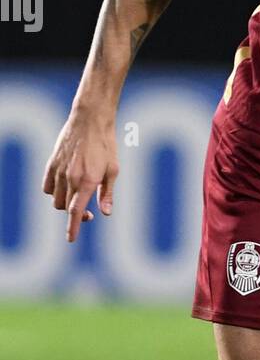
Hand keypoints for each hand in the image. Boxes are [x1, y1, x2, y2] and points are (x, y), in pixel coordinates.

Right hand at [42, 108, 118, 242]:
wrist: (90, 120)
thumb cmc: (106, 144)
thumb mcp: (113, 170)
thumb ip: (107, 193)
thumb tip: (105, 213)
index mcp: (87, 181)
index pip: (76, 211)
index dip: (73, 227)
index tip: (71, 239)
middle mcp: (70, 178)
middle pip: (65, 208)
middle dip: (74, 215)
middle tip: (88, 214)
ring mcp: (58, 170)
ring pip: (56, 199)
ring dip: (65, 205)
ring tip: (78, 199)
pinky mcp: (51, 164)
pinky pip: (47, 187)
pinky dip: (53, 192)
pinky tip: (65, 189)